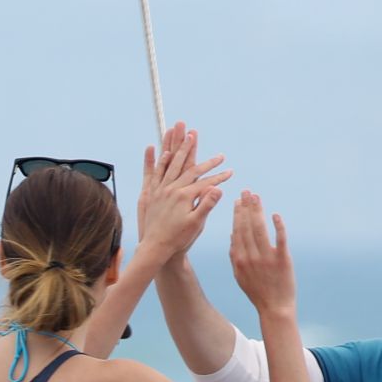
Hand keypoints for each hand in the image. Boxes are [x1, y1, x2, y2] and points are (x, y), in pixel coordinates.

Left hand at [137, 122, 231, 259]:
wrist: (155, 247)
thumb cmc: (178, 239)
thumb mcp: (196, 224)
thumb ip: (207, 205)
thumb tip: (218, 189)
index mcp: (184, 196)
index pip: (205, 181)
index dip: (218, 175)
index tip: (229, 171)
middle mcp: (171, 189)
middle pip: (186, 165)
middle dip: (193, 149)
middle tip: (196, 134)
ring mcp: (160, 191)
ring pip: (170, 164)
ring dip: (176, 149)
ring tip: (180, 137)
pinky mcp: (151, 195)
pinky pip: (155, 173)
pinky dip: (159, 162)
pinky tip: (163, 153)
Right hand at [229, 192, 295, 319]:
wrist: (274, 308)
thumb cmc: (257, 292)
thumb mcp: (240, 275)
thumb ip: (234, 255)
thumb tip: (232, 235)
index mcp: (240, 259)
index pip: (237, 231)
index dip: (238, 214)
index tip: (238, 201)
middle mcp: (251, 257)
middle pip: (247, 227)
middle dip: (246, 207)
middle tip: (247, 191)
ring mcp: (267, 258)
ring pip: (261, 229)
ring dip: (258, 211)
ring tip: (257, 197)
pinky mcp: (283, 260)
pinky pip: (280, 239)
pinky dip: (278, 226)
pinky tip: (275, 215)